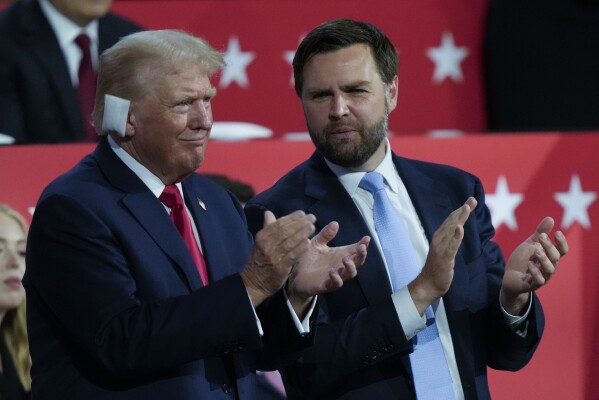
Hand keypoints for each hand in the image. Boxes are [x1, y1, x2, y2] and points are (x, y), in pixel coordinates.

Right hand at [241, 210, 315, 306]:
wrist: (253, 283)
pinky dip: (300, 248)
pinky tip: (308, 243)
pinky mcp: (280, 268)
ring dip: (302, 233)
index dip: (292, 217)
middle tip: (312, 217)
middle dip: (300, 223)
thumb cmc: (260, 260)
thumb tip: (268, 212)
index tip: (302, 213)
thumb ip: (267, 227)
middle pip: (286, 231)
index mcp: (263, 236)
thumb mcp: (261, 242)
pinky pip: (292, 256)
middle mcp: (267, 244)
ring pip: (290, 242)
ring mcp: (273, 256)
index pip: (279, 223)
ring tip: (312, 227)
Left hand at [287, 221, 369, 315]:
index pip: (355, 250)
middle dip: (361, 255)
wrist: (295, 275)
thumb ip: (325, 235)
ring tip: (345, 259)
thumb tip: (335, 223)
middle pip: (358, 262)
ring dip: (350, 267)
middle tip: (361, 247)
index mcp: (340, 254)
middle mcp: (340, 266)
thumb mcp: (317, 243)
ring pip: (350, 274)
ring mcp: (335, 276)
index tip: (367, 238)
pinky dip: (337, 278)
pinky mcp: (326, 285)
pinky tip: (333, 271)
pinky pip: (336, 284)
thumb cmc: (308, 259)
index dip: (363, 244)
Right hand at [408, 197, 476, 314]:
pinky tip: (460, 228)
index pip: (451, 221)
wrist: (427, 285)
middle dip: (462, 210)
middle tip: (472, 199)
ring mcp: (441, 248)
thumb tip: (457, 231)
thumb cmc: (437, 269)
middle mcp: (439, 240)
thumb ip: (450, 241)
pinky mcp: (444, 258)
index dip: (460, 211)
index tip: (470, 201)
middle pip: (452, 222)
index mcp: (439, 237)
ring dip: (459, 218)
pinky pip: (451, 246)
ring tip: (466, 208)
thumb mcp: (445, 252)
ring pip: (452, 230)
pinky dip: (456, 236)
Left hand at [500, 217, 567, 314]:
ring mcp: (542, 277)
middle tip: (541, 236)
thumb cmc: (523, 260)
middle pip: (555, 258)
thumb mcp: (530, 244)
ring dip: (544, 260)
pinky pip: (539, 281)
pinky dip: (535, 272)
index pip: (562, 251)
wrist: (510, 277)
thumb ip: (540, 233)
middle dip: (549, 246)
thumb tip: (550, 218)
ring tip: (536, 251)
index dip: (562, 242)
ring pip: (549, 270)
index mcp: (550, 257)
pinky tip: (529, 264)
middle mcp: (549, 268)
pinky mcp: (531, 285)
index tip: (557, 232)